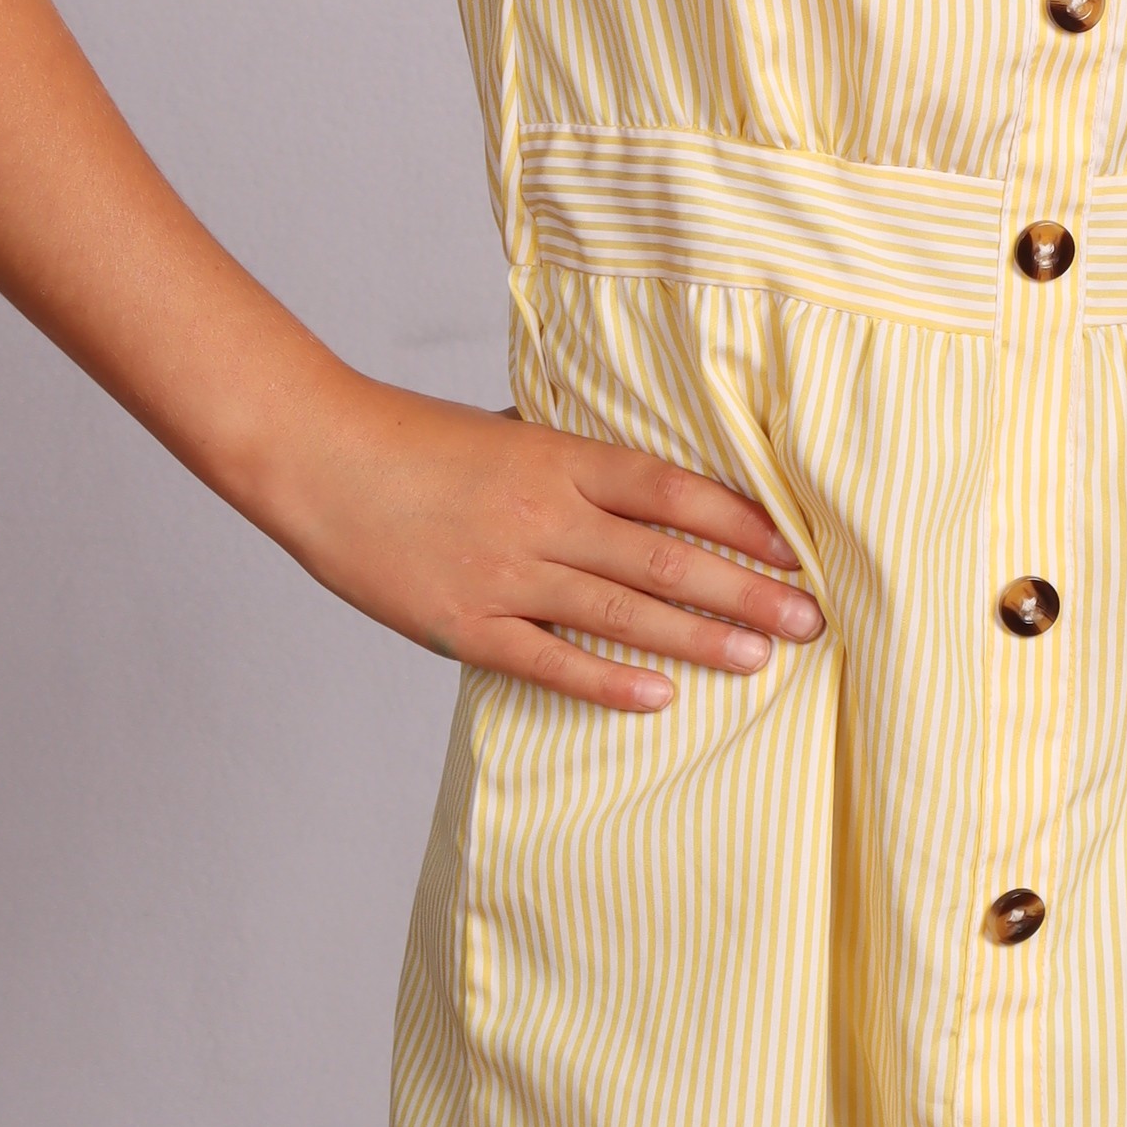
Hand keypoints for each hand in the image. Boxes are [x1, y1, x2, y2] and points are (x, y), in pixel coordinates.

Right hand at [276, 379, 823, 714]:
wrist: (316, 457)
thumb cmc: (410, 440)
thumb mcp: (504, 431)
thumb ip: (568, 457)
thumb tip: (636, 479)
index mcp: (558, 457)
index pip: (672, 491)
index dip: (741, 521)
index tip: (796, 548)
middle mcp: (543, 514)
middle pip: (665, 557)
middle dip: (746, 591)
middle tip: (810, 619)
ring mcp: (504, 571)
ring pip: (621, 611)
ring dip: (698, 638)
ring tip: (760, 659)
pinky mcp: (463, 622)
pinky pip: (548, 660)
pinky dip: (606, 681)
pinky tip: (660, 696)